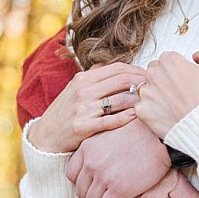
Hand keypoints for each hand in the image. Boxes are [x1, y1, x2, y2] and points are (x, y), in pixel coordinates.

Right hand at [27, 61, 146, 152]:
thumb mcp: (74, 87)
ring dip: (137, 100)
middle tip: (152, 88)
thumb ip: (93, 74)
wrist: (46, 135)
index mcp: (83, 79)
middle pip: (121, 81)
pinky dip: (126, 118)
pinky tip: (135, 116)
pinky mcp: (84, 127)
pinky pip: (111, 121)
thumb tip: (110, 62)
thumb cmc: (64, 111)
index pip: (117, 68)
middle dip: (141, 83)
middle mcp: (83, 91)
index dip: (136, 70)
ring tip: (147, 102)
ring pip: (119, 100)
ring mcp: (83, 109)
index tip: (147, 75)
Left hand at [66, 119, 170, 197]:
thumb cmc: (139, 133)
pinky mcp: (118, 188)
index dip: (81, 184)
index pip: (71, 174)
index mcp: (87, 148)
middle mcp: (91, 162)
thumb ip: (98, 150)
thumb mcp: (109, 134)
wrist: (158, 136)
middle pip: (81, 190)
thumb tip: (96, 167)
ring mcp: (103, 176)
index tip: (92, 188)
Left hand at [135, 46, 198, 138]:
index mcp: (170, 61)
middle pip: (154, 72)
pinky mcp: (142, 110)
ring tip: (172, 105)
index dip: (176, 70)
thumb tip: (196, 55)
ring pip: (146, 89)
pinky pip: (142, 107)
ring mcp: (146, 93)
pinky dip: (151, 111)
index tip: (183, 80)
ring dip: (155, 95)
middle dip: (163, 80)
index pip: (166, 60)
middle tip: (178, 93)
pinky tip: (165, 114)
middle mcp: (155, 74)